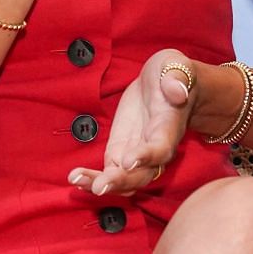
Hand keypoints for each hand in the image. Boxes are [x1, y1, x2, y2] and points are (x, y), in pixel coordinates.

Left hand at [70, 49, 197, 198]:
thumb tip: (177, 92)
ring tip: (78, 181)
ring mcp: (137, 153)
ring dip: (102, 184)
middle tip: (99, 187)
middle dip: (120, 181)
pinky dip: (93, 178)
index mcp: (168, 128)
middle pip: (142, 174)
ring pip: (124, 179)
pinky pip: (109, 171)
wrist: (165, 84)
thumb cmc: (171, 73)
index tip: (129, 161)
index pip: (161, 148)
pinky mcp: (120, 152)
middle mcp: (155, 148)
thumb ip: (176, 79)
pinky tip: (75, 178)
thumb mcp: (175, 66)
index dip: (147, 156)